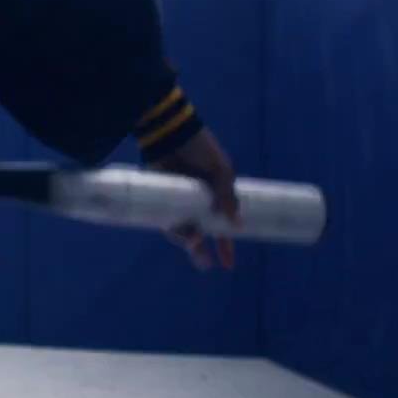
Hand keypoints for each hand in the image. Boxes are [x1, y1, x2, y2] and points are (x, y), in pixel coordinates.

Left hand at [145, 127, 239, 270]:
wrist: (171, 133)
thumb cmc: (200, 148)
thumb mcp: (221, 170)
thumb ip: (227, 197)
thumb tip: (237, 225)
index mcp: (215, 197)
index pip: (221, 227)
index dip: (225, 246)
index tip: (228, 264)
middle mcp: (196, 203)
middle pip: (198, 233)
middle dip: (200, 251)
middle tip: (204, 264)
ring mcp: (177, 201)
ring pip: (181, 229)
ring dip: (186, 240)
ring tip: (193, 243)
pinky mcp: (160, 197)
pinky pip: (165, 219)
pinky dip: (172, 227)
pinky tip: (179, 231)